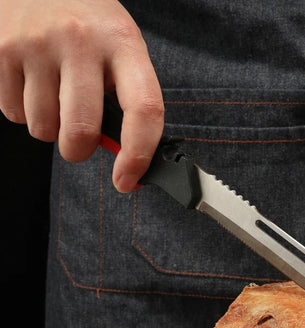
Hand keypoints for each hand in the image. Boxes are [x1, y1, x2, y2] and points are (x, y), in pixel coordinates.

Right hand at [0, 0, 163, 191]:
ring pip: (43, 129)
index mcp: (123, 42)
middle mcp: (80, 40)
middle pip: (81, 132)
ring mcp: (36, 43)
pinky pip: (13, 113)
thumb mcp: (119, 47)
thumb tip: (123, 154)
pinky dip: (24, 111)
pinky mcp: (0, 49)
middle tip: (80, 139)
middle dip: (79, 150)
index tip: (127, 180)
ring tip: (54, 95)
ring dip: (50, 128)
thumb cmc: (88, 23)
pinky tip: (33, 83)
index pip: (144, 109)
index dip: (138, 155)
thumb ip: (124, 97)